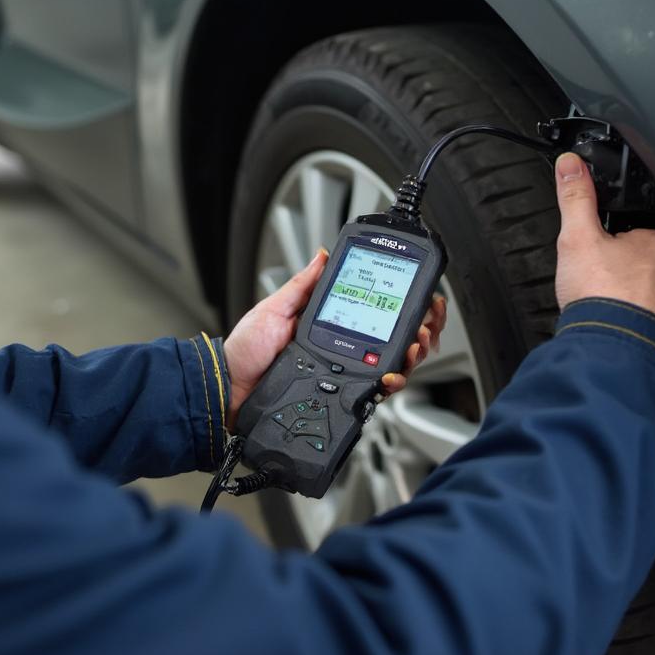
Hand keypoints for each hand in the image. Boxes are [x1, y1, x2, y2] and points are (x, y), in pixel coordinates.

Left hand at [223, 250, 447, 429]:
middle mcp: (342, 352)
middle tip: (426, 324)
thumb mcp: (274, 309)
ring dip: (412, 356)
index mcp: (331, 326)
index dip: (403, 308)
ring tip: (414, 344)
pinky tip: (391, 375)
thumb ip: (302, 285)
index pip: (375, 314)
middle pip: (394, 343)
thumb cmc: (245, 350)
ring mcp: (342, 377)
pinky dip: (389, 385)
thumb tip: (323, 255)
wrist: (228, 387)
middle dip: (420, 331)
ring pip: (392, 369)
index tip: (421, 298)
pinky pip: (372, 395)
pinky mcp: (338, 400)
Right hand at [554, 152, 654, 343]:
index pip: (639, 237)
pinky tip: (647, 332)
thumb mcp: (575, 239)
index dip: (616, 251)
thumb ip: (575, 199)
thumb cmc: (600, 298)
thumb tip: (571, 165)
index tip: (603, 267)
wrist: (617, 350)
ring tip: (628, 314)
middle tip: (613, 290)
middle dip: (641, 275)